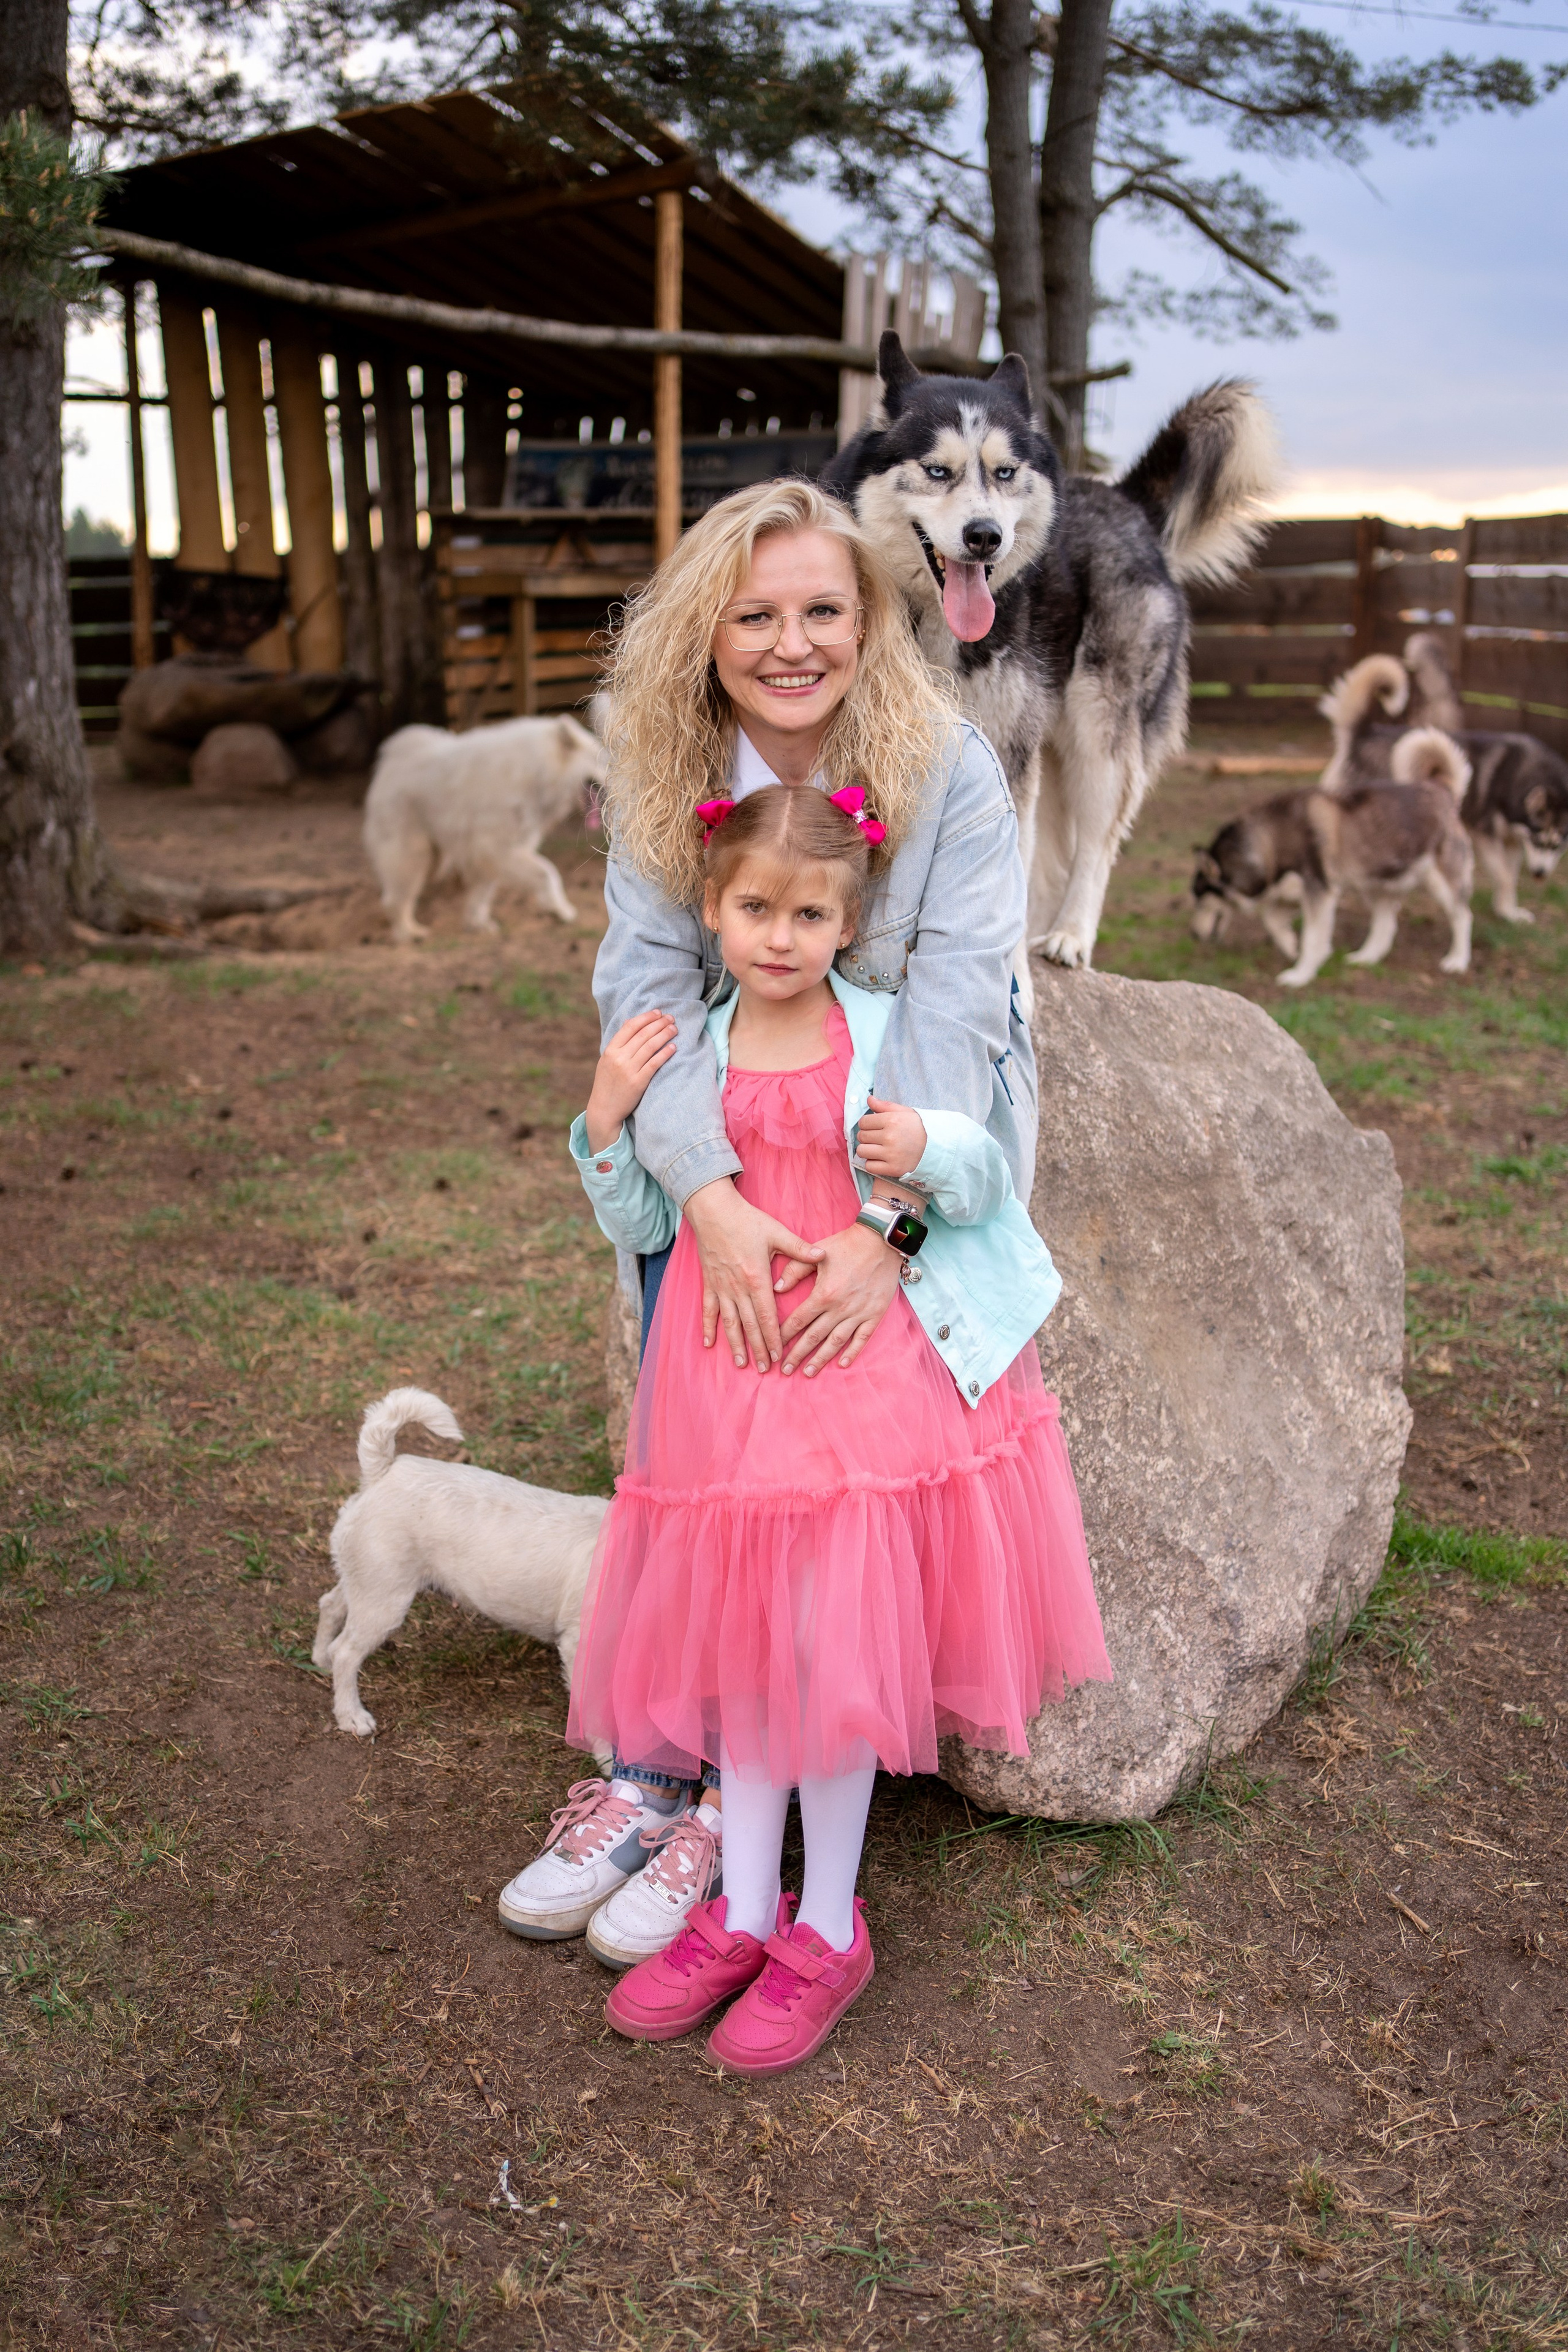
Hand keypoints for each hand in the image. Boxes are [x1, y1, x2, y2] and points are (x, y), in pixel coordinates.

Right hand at [584, 1010, 677, 1150]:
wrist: (604, 1109)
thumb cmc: (608, 1083)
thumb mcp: (607, 1060)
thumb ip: (619, 1042)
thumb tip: (630, 1021)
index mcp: (610, 1050)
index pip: (630, 1027)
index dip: (646, 1017)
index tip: (658, 1012)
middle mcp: (619, 1058)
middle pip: (643, 1034)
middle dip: (659, 1024)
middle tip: (671, 1018)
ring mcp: (628, 1070)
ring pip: (650, 1046)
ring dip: (665, 1035)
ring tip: (674, 1029)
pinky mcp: (638, 1082)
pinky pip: (654, 1064)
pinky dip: (665, 1054)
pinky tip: (673, 1047)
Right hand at [685, 1179, 824, 1370]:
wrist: (713, 1210)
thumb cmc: (747, 1220)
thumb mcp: (777, 1232)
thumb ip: (800, 1248)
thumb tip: (823, 1255)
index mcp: (757, 1278)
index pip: (767, 1316)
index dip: (773, 1337)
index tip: (778, 1356)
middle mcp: (738, 1288)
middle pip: (749, 1325)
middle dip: (758, 1349)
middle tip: (764, 1369)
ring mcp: (721, 1287)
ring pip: (729, 1322)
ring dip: (736, 1344)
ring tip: (741, 1363)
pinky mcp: (709, 1283)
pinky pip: (709, 1310)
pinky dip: (708, 1328)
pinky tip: (709, 1344)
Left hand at [778, 1219, 901, 1375]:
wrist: (881, 1242)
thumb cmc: (846, 1245)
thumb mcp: (816, 1253)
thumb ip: (794, 1271)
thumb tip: (776, 1289)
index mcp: (824, 1293)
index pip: (799, 1320)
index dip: (784, 1335)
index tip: (774, 1346)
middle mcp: (840, 1308)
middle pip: (814, 1337)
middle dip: (797, 1355)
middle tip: (784, 1370)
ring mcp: (858, 1313)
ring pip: (836, 1342)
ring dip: (820, 1359)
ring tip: (807, 1373)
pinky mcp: (875, 1314)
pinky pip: (862, 1338)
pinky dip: (852, 1352)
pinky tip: (842, 1364)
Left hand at [855, 1096, 927, 1181]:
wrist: (938, 1148)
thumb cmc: (920, 1128)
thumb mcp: (906, 1112)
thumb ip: (885, 1106)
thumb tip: (868, 1099)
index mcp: (892, 1120)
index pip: (863, 1122)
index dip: (866, 1124)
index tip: (873, 1127)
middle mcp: (890, 1137)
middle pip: (862, 1136)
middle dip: (866, 1136)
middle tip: (876, 1138)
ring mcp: (891, 1154)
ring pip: (862, 1151)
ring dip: (866, 1150)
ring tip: (876, 1149)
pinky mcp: (893, 1168)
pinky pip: (869, 1166)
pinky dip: (872, 1163)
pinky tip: (880, 1159)